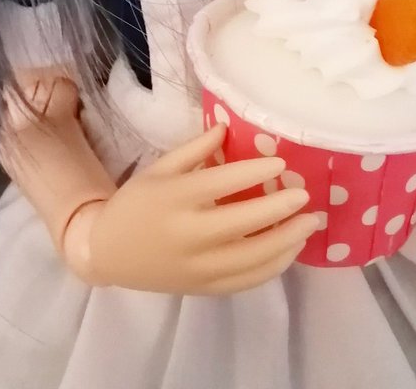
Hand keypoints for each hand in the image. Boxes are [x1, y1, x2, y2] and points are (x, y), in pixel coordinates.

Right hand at [81, 124, 318, 294]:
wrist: (107, 252)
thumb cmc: (137, 203)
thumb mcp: (160, 169)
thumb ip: (195, 150)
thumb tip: (228, 128)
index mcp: (174, 199)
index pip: (221, 185)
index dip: (254, 174)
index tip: (282, 165)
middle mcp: (186, 235)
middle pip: (242, 225)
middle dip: (279, 211)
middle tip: (306, 196)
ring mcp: (196, 267)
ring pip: (250, 259)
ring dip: (285, 243)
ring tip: (308, 224)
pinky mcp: (202, 288)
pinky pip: (244, 281)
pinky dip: (272, 268)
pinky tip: (290, 251)